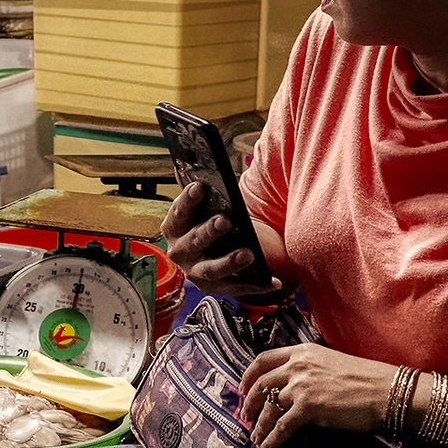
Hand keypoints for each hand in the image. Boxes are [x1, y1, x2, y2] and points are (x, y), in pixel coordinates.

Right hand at [162, 182, 282, 298]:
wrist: (217, 250)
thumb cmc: (207, 220)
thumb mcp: (202, 205)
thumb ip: (195, 188)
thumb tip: (187, 160)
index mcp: (174, 228)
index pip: (177, 213)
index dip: (187, 200)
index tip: (199, 187)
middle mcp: (181, 251)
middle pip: (194, 242)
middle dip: (209, 231)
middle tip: (225, 220)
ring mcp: (197, 271)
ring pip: (211, 269)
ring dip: (229, 262)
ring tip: (248, 253)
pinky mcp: (216, 287)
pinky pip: (237, 287)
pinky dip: (256, 285)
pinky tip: (273, 280)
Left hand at [237, 342, 397, 447]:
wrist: (386, 391)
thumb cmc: (366, 378)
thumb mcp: (331, 361)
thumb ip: (309, 368)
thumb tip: (293, 385)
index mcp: (302, 352)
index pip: (263, 359)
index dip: (249, 375)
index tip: (243, 388)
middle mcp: (297, 366)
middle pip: (260, 383)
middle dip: (249, 402)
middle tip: (245, 416)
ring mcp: (301, 386)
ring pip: (269, 406)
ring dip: (260, 424)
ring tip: (256, 436)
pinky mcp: (309, 407)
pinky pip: (282, 425)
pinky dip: (273, 437)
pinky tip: (269, 445)